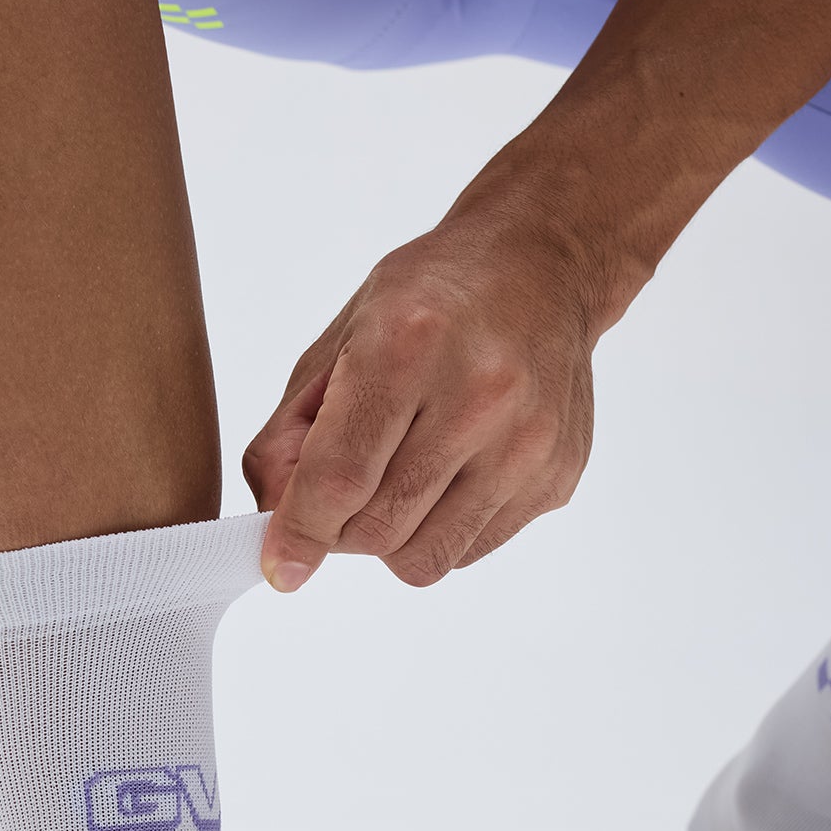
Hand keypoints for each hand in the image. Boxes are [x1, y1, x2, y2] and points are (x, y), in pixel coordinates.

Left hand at [243, 181, 600, 590]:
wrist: (542, 266)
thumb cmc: (430, 301)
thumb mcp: (340, 340)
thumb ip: (290, 433)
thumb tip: (275, 518)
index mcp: (410, 345)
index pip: (340, 477)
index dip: (300, 532)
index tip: (280, 564)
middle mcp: (479, 395)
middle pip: (378, 529)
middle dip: (340, 530)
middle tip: (340, 497)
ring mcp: (527, 443)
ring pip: (425, 558)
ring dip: (390, 540)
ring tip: (395, 485)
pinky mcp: (555, 477)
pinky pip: (469, 550)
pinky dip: (439, 532)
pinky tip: (447, 477)